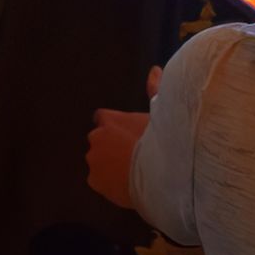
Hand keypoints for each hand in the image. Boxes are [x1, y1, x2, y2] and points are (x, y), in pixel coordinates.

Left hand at [85, 66, 160, 208]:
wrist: (157, 175)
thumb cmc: (160, 142)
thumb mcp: (160, 113)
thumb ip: (154, 91)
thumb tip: (154, 70)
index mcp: (110, 120)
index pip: (101, 118)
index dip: (112, 126)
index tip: (122, 133)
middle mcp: (96, 138)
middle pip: (99, 140)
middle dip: (109, 146)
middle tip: (131, 155)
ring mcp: (93, 160)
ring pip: (98, 161)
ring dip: (108, 164)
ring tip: (130, 172)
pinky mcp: (94, 180)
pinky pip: (100, 181)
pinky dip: (109, 183)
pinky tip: (126, 185)